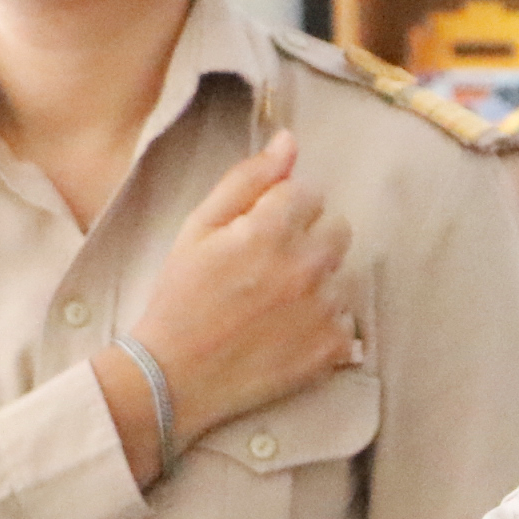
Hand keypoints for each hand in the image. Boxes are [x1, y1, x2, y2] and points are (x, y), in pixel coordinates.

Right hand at [120, 135, 357, 470]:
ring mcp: (325, 309)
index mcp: (272, 228)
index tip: (257, 235)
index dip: (281, 211)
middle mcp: (308, 265)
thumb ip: (247, 180)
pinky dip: (322, 325)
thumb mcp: (199, 228)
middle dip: (309, 239)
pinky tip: (285, 334)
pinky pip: (345, 320)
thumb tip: (289, 141)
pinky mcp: (333, 348)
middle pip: (338, 228)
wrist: (173, 378)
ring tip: (273, 305)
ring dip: (317, 283)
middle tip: (268, 268)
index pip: (308, 193)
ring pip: (342, 275)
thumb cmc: (180, 297)